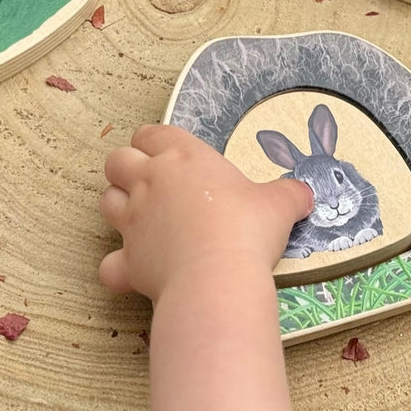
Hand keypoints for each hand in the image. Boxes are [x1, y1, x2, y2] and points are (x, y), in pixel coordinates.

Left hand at [99, 124, 312, 302]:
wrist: (217, 277)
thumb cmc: (246, 229)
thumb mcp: (279, 204)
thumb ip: (289, 194)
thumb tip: (305, 194)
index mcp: (182, 157)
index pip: (151, 133)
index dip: (154, 141)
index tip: (166, 153)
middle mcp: (150, 183)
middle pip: (117, 161)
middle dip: (125, 168)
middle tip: (147, 182)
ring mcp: (133, 222)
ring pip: (106, 202)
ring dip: (117, 207)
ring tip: (138, 219)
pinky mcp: (127, 261)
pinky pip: (108, 263)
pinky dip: (117, 267)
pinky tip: (132, 271)